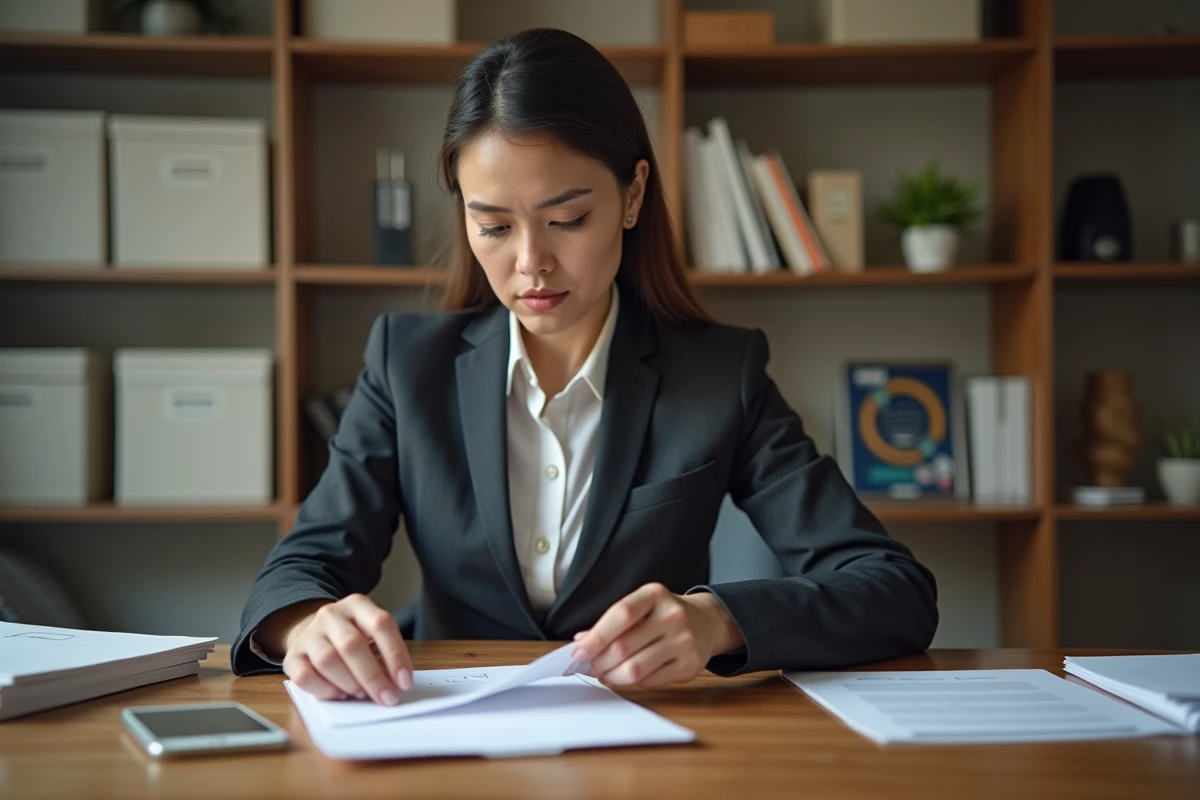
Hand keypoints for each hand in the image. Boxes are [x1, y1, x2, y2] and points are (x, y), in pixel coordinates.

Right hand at [279, 594, 413, 705]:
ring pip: (327, 660)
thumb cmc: (353, 639)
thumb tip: (395, 685)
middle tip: (387, 698)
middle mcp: (331, 615)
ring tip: (361, 694)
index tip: (405, 682)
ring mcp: (309, 634)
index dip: (396, 655)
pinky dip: (325, 690)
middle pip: (352, 645)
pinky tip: (339, 695)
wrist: (314, 634)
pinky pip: (305, 676)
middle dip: (373, 677)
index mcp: (358, 605)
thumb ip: (384, 656)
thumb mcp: (372, 637)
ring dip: (349, 683)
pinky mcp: (292, 656)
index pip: (380, 624)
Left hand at [570, 583, 742, 687]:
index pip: (621, 614)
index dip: (596, 636)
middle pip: (624, 646)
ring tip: (604, 674)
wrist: (707, 622)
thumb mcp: (641, 607)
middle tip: (588, 666)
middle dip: (599, 662)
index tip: (579, 651)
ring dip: (612, 676)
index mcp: (655, 595)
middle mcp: (672, 616)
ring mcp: (683, 641)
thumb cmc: (664, 615)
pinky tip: (625, 676)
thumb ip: (611, 623)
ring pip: (635, 669)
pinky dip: (630, 682)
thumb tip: (581, 642)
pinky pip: (649, 681)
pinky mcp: (689, 665)